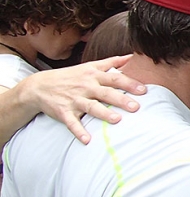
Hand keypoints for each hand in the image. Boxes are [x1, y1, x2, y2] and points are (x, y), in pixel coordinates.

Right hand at [21, 55, 145, 143]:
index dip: (129, 83)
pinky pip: (72, 123)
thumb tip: (132, 56)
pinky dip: (79, 131)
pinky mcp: (64, 112)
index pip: (114, 78)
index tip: (144, 89)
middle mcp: (85, 87)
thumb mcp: (90, 66)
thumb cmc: (71, 76)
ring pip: (91, 107)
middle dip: (121, 99)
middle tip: (136, 107)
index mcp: (94, 76)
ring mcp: (74, 100)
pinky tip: (87, 140)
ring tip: (117, 120)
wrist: (39, 86)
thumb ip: (112, 62)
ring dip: (103, 114)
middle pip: (106, 93)